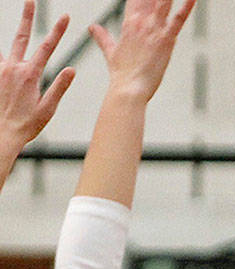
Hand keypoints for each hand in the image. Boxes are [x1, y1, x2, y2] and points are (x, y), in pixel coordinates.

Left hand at [0, 1, 74, 149]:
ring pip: (8, 49)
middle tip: (30, 1)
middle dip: (28, 18)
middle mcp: (13, 68)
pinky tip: (8, 60)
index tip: (66, 17)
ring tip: (21, 36)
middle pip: (22, 37)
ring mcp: (1, 71)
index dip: (58, 31)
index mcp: (30, 75)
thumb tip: (71, 69)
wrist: (1, 134)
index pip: (47, 47)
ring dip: (15, 41)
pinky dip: (4, 59)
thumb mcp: (48, 108)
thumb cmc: (27, 125)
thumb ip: (59, 86)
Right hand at [89, 0, 195, 101]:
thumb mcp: (111, 52)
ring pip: (163, 1)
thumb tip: (92, 28)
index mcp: (129, 23)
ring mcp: (154, 29)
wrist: (128, 89)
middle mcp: (141, 22)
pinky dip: (186, 7)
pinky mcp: (166, 39)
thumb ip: (103, 37)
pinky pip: (178, 19)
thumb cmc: (122, 74)